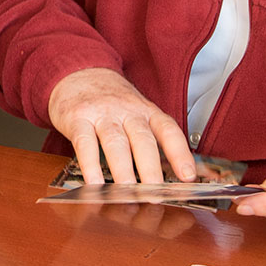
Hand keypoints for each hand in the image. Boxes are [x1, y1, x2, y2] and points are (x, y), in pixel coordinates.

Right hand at [47, 68, 194, 183]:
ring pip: (115, 142)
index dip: (180, 154)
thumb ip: (152, 139)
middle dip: (150, 168)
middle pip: (142, 139)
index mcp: (146, 111)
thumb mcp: (137, 112)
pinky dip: (90, 164)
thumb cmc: (112, 102)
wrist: (78, 73)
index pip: (168, 130)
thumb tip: (175, 176)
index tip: (188, 176)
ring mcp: (101, 113)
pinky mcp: (77, 118)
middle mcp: (127, 111)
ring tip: (127, 191)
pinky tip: (94, 182)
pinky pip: (84, 142)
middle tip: (155, 192)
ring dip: (122, 169)